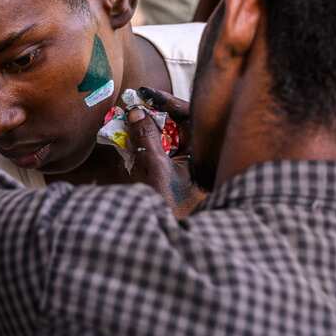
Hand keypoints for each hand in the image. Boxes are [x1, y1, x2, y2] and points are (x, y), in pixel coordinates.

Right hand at [128, 88, 200, 217]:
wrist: (159, 241)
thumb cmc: (166, 206)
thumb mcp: (154, 168)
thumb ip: (146, 137)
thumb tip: (136, 111)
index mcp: (206, 158)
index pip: (191, 118)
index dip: (169, 103)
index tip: (147, 93)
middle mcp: (201, 162)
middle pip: (180, 126)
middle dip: (156, 115)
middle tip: (135, 104)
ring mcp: (189, 170)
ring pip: (170, 140)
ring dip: (149, 129)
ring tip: (129, 119)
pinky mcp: (177, 179)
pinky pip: (164, 154)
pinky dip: (149, 145)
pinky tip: (131, 140)